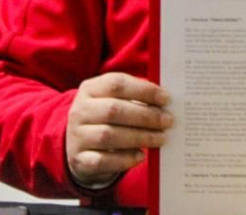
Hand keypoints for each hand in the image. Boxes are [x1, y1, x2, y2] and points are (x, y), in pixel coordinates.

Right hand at [65, 72, 171, 188]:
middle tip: (168, 121)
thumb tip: (166, 101)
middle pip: (113, 110)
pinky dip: (124, 159)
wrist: (79, 144)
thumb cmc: (108, 117)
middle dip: (145, 116)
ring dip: (140, 137)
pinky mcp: (79, 160)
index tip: (166, 99)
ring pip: (108, 135)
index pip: (116, 84)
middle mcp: (80, 111)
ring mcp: (77, 136)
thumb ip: (137, 97)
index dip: (143, 90)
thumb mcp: (117, 100)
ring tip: (161, 138)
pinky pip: (102, 160)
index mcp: (90, 89)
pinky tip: (141, 156)